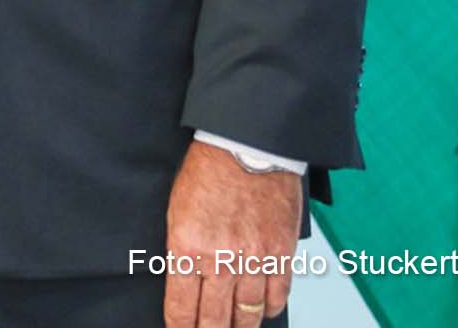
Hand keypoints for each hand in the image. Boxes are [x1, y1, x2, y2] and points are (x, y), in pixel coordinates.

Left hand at [162, 140, 299, 324]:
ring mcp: (254, 258)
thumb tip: (183, 284)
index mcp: (187, 247)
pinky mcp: (281, 252)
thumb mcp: (177, 211)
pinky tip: (263, 312)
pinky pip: (278, 293)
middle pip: (215, 318)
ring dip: (241, 327)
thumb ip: (181, 250)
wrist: (245, 147)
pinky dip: (270, 308)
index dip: (180, 327)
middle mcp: (221, 259)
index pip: (181, 305)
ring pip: (248, 312)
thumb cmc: (206, 174)